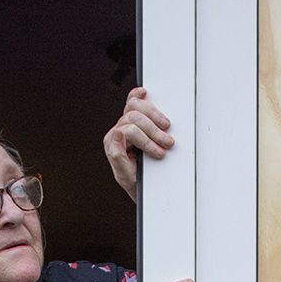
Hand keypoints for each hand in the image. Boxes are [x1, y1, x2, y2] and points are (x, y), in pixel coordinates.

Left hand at [103, 87, 174, 201]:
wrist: (140, 188)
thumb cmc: (134, 183)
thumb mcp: (125, 176)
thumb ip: (117, 156)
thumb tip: (118, 133)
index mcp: (113, 143)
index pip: (129, 130)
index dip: (147, 140)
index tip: (159, 152)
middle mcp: (118, 131)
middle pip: (135, 118)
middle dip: (153, 131)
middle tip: (167, 143)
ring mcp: (126, 124)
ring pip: (137, 107)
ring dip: (155, 116)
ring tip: (166, 128)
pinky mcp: (135, 122)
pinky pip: (132, 102)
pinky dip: (137, 96)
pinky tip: (144, 93)